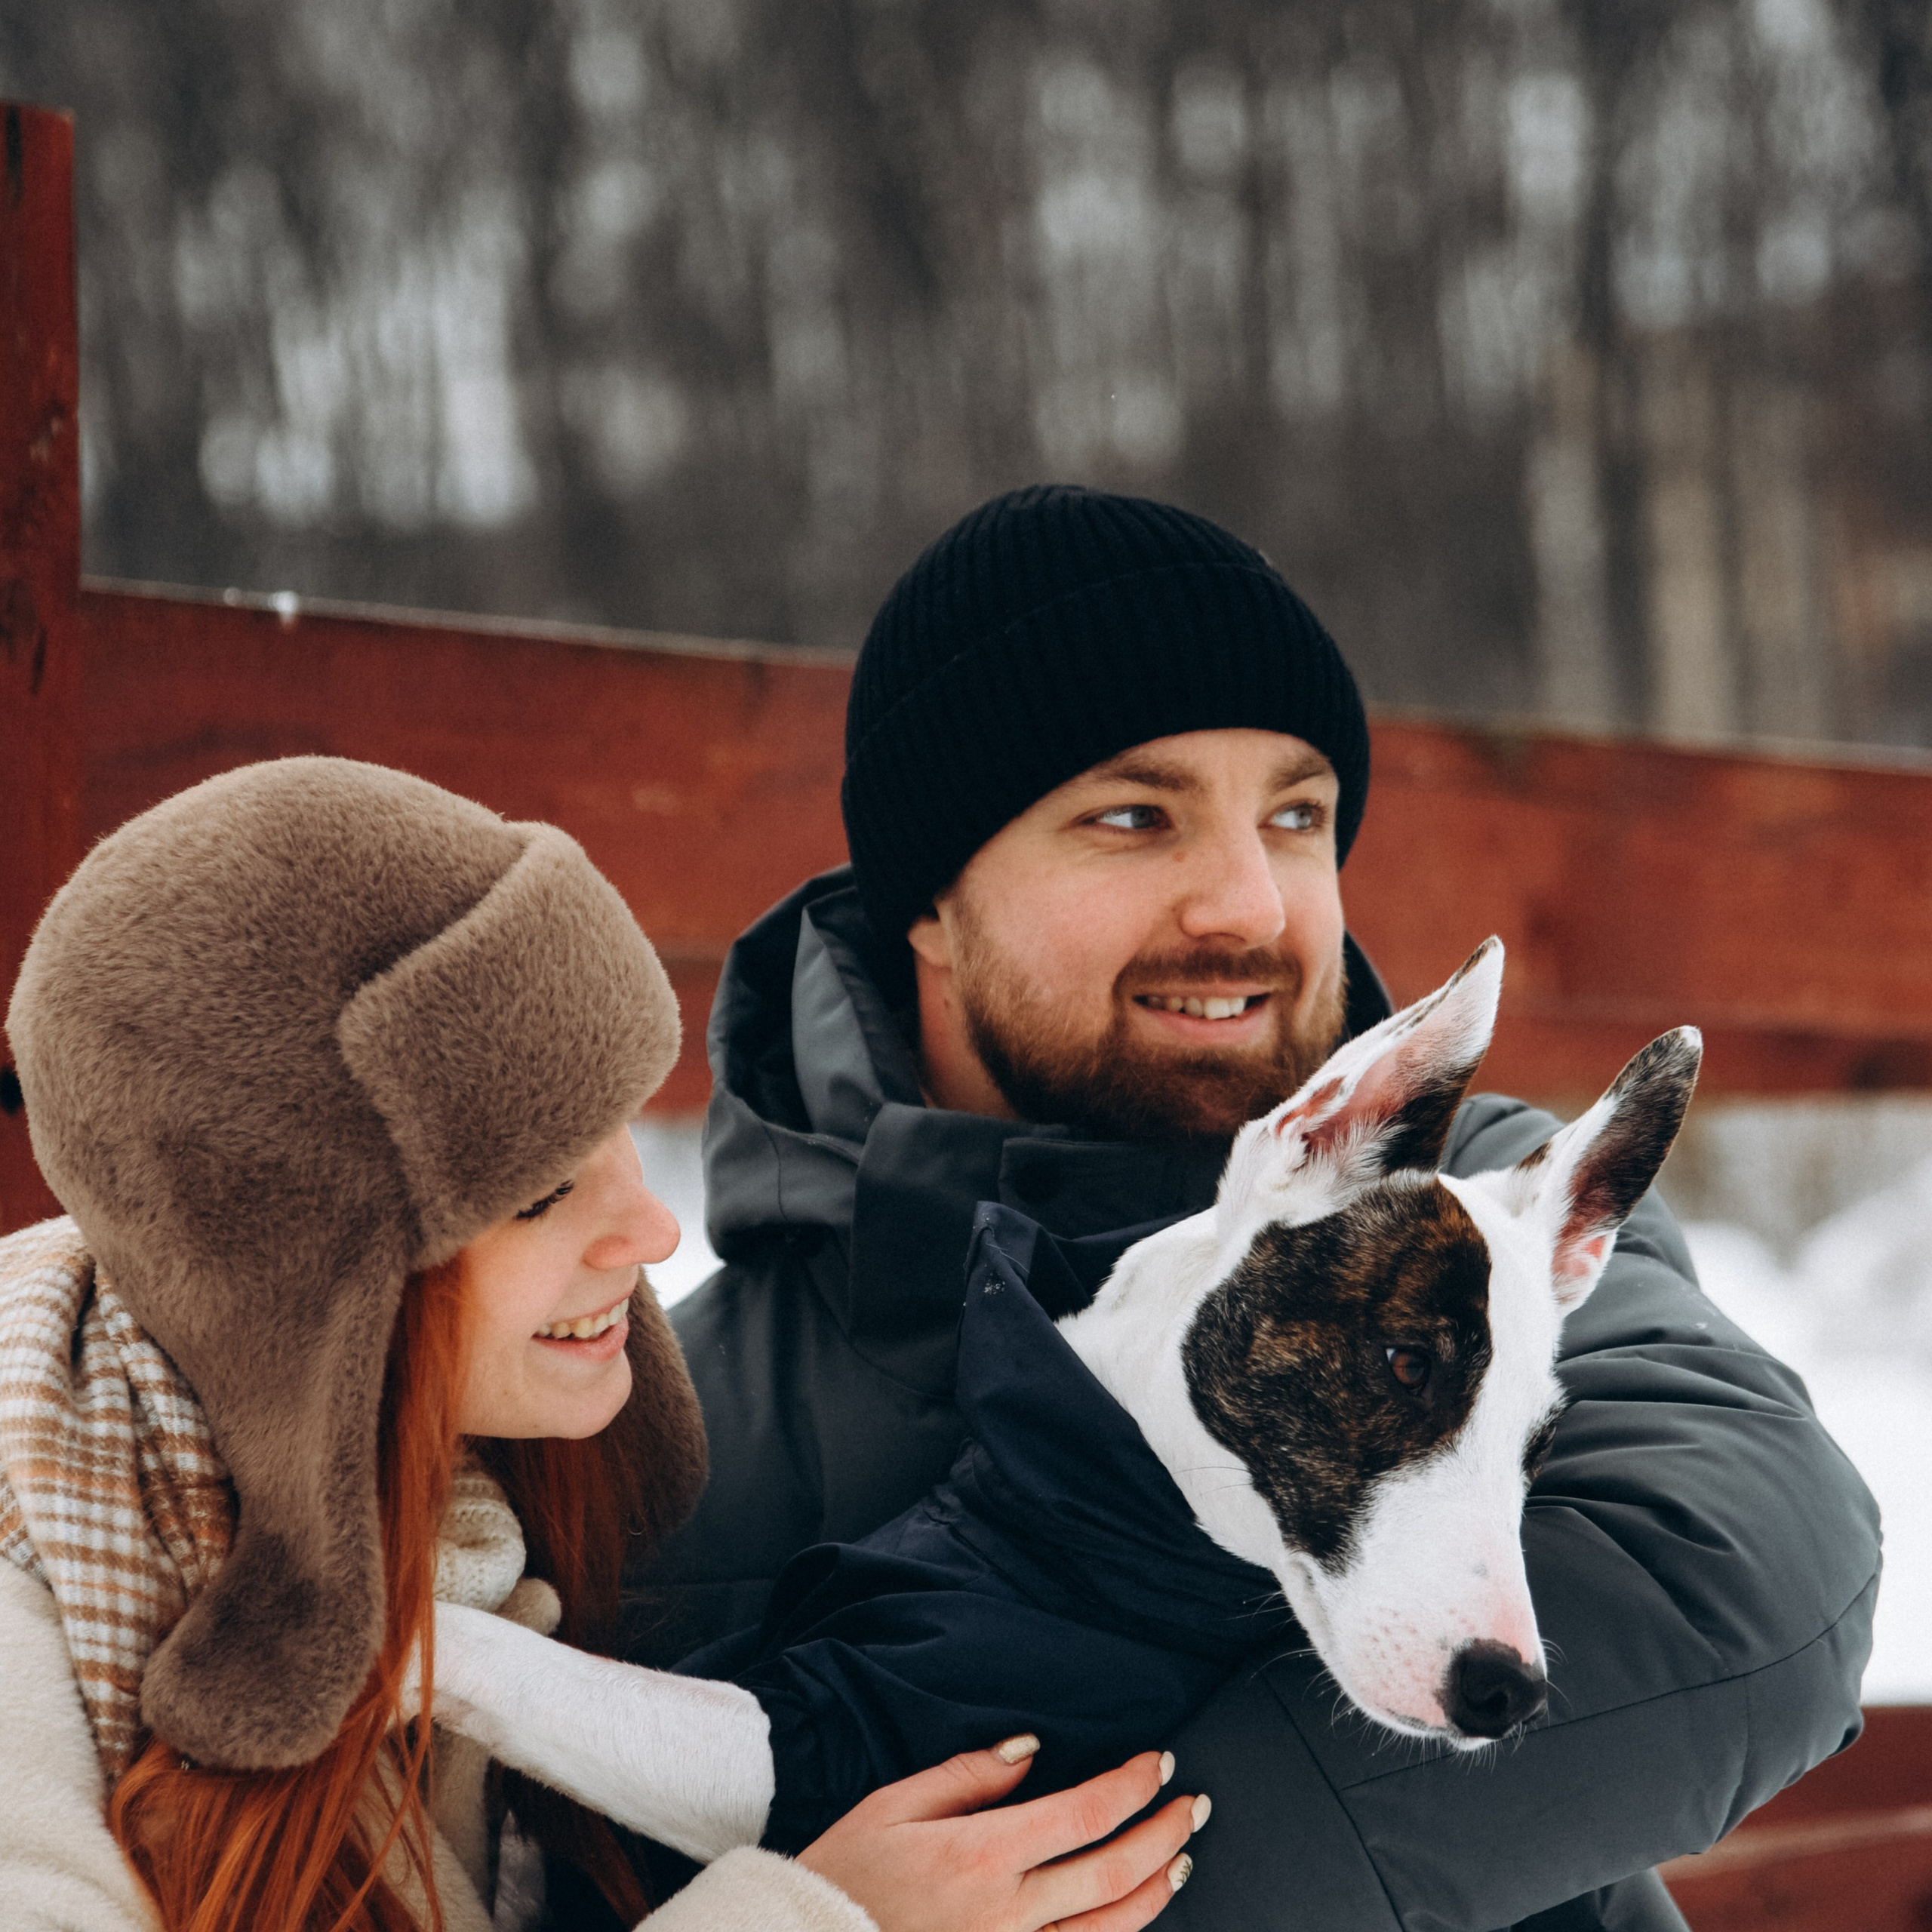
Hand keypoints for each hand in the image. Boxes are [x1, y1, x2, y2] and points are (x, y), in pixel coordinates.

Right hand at [797, 1737, 1203, 1931]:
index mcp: (983, 1854)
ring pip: (1111, 1928)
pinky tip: (1130, 1919)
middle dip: (1163, 1831)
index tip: (1158, 1762)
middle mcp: (1009, 1911)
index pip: (1086, 1811)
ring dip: (1156, 1889)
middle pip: (1114, 1869)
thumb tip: (1030, 1750)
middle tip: (1192, 1804)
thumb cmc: (844, 1877)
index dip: (1133, 1784)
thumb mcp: (894, 1806)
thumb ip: (968, 1774)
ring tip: (1181, 1859)